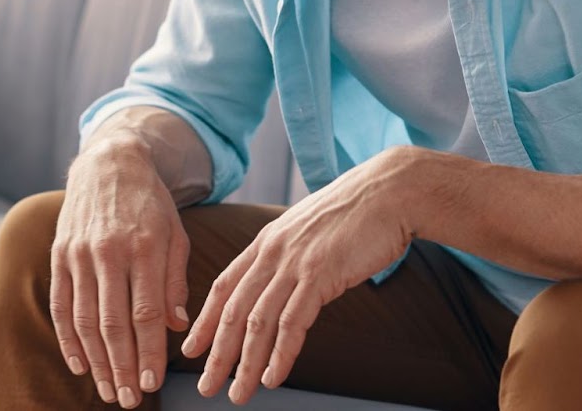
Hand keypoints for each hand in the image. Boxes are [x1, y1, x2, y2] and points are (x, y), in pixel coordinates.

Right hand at [51, 140, 191, 406]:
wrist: (110, 162)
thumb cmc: (150, 203)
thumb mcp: (175, 233)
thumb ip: (175, 280)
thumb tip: (177, 327)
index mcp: (145, 247)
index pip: (146, 312)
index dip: (149, 351)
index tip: (154, 382)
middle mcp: (109, 252)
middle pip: (114, 323)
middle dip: (123, 367)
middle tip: (131, 399)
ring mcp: (80, 254)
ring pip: (86, 320)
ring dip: (97, 361)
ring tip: (110, 390)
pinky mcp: (60, 255)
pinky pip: (61, 305)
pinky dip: (69, 339)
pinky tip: (80, 364)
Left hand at [180, 148, 418, 403]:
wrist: (389, 191)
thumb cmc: (357, 211)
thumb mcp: (309, 228)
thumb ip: (291, 254)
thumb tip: (283, 281)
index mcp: (267, 240)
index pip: (224, 286)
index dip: (205, 320)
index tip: (192, 348)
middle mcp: (273, 252)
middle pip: (233, 310)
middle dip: (217, 353)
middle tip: (207, 385)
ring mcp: (295, 263)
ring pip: (257, 322)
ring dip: (245, 364)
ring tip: (238, 393)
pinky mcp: (320, 274)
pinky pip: (292, 323)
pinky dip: (280, 355)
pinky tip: (272, 377)